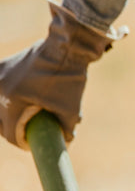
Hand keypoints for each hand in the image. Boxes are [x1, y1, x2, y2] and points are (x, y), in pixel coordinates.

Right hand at [0, 1, 121, 147]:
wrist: (65, 47)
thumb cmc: (68, 79)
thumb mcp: (71, 110)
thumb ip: (66, 130)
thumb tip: (64, 143)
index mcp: (13, 104)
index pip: (10, 133)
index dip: (21, 143)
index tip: (31, 143)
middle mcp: (0, 90)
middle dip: (12, 130)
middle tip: (27, 132)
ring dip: (6, 114)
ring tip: (22, 117)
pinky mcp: (0, 67)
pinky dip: (6, 98)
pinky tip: (17, 99)